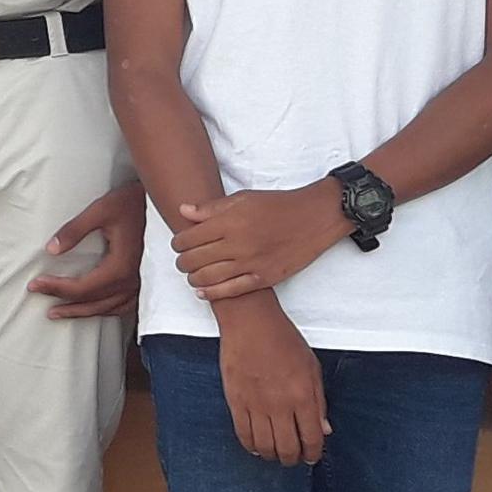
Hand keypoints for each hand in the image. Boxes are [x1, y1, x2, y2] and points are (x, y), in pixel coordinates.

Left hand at [27, 180, 146, 321]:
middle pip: (93, 302)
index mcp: (120, 267)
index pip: (81, 288)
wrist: (166, 202)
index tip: (35, 284)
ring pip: (108, 308)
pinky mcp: (147, 281)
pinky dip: (105, 310)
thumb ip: (74, 230)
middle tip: (39, 297)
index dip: (56, 288)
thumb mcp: (101, 210)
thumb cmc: (134, 203)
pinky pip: (124, 305)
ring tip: (61, 312)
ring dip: (83, 312)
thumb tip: (51, 249)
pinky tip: (95, 308)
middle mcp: (132, 281)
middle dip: (63, 302)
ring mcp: (141, 284)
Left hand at [173, 183, 353, 302]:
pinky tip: (202, 292)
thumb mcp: (244, 198)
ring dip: (193, 279)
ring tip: (191, 276)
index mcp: (230, 221)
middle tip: (181, 261)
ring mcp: (251, 263)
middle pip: (195, 260)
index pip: (190, 238)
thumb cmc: (278, 205)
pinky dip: (212, 294)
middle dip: (182, 262)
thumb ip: (212, 208)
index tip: (177, 244)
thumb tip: (184, 211)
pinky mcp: (263, 278)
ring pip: (208, 278)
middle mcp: (238, 243)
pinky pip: (231, 291)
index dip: (178, 243)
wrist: (314, 217)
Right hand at [214, 293, 326, 465]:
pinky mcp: (236, 402)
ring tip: (276, 452)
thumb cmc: (283, 339)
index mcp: (303, 395)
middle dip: (293, 459)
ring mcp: (256, 405)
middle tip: (294, 457)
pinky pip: (243, 435)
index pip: (312, 438)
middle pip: (288, 448)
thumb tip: (323, 429)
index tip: (312, 456)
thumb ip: (319, 401)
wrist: (250, 323)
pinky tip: (257, 445)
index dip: (314, 453)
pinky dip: (251, 446)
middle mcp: (280, 405)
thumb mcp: (312, 367)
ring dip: (273, 455)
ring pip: (265, 447)